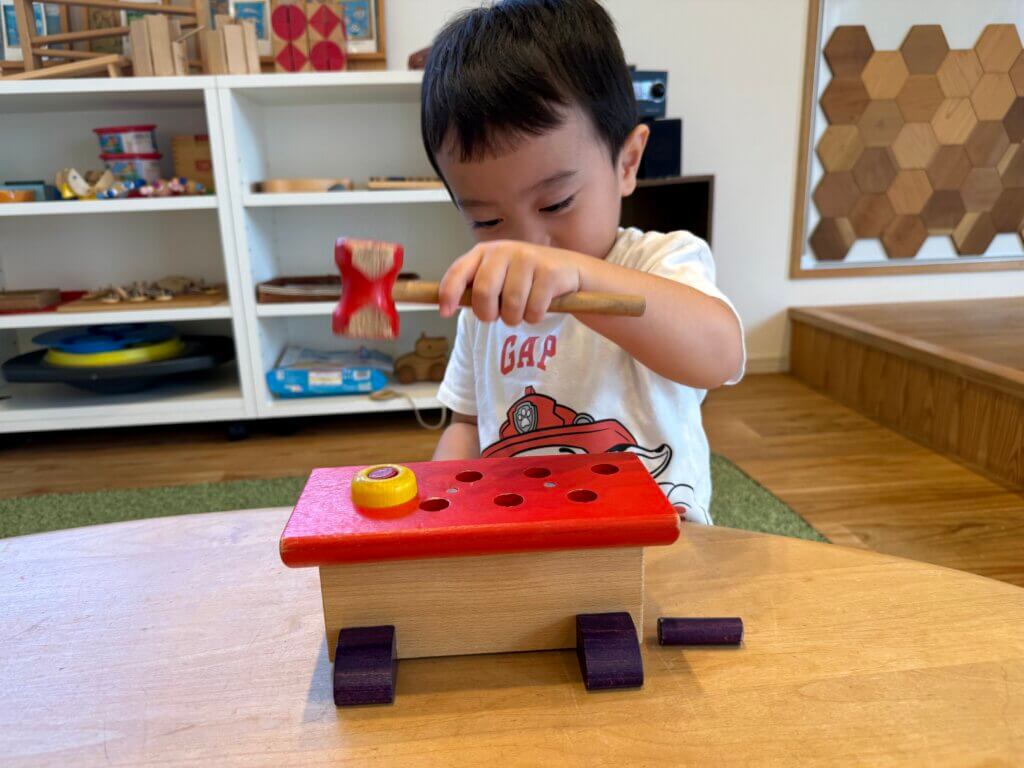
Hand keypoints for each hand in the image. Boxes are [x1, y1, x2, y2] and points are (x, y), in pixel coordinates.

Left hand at [438, 241, 584, 324]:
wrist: (571, 271)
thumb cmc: (528, 278)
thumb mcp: (500, 276)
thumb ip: (476, 286)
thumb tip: (446, 306)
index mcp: (486, 252)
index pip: (459, 271)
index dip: (448, 293)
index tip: (445, 312)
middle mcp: (505, 250)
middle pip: (484, 293)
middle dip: (488, 314)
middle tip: (498, 315)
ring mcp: (529, 259)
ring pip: (511, 306)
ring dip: (516, 318)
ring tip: (523, 308)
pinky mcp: (550, 272)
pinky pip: (533, 310)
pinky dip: (535, 316)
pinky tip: (541, 305)